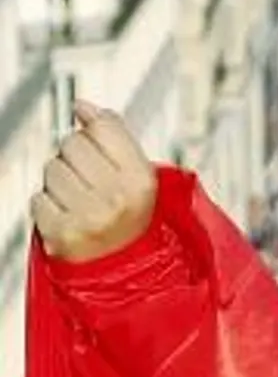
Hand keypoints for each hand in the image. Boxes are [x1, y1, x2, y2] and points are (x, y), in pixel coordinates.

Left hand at [30, 100, 158, 262]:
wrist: (127, 270)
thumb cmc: (130, 218)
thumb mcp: (138, 175)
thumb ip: (113, 136)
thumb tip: (83, 106)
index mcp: (140, 180)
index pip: (102, 127)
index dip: (93, 129)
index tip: (93, 135)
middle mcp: (115, 198)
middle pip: (72, 144)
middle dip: (76, 158)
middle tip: (91, 181)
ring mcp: (87, 216)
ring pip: (50, 169)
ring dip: (59, 182)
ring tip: (79, 200)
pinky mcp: (60, 232)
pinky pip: (38, 199)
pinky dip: (48, 206)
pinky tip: (68, 216)